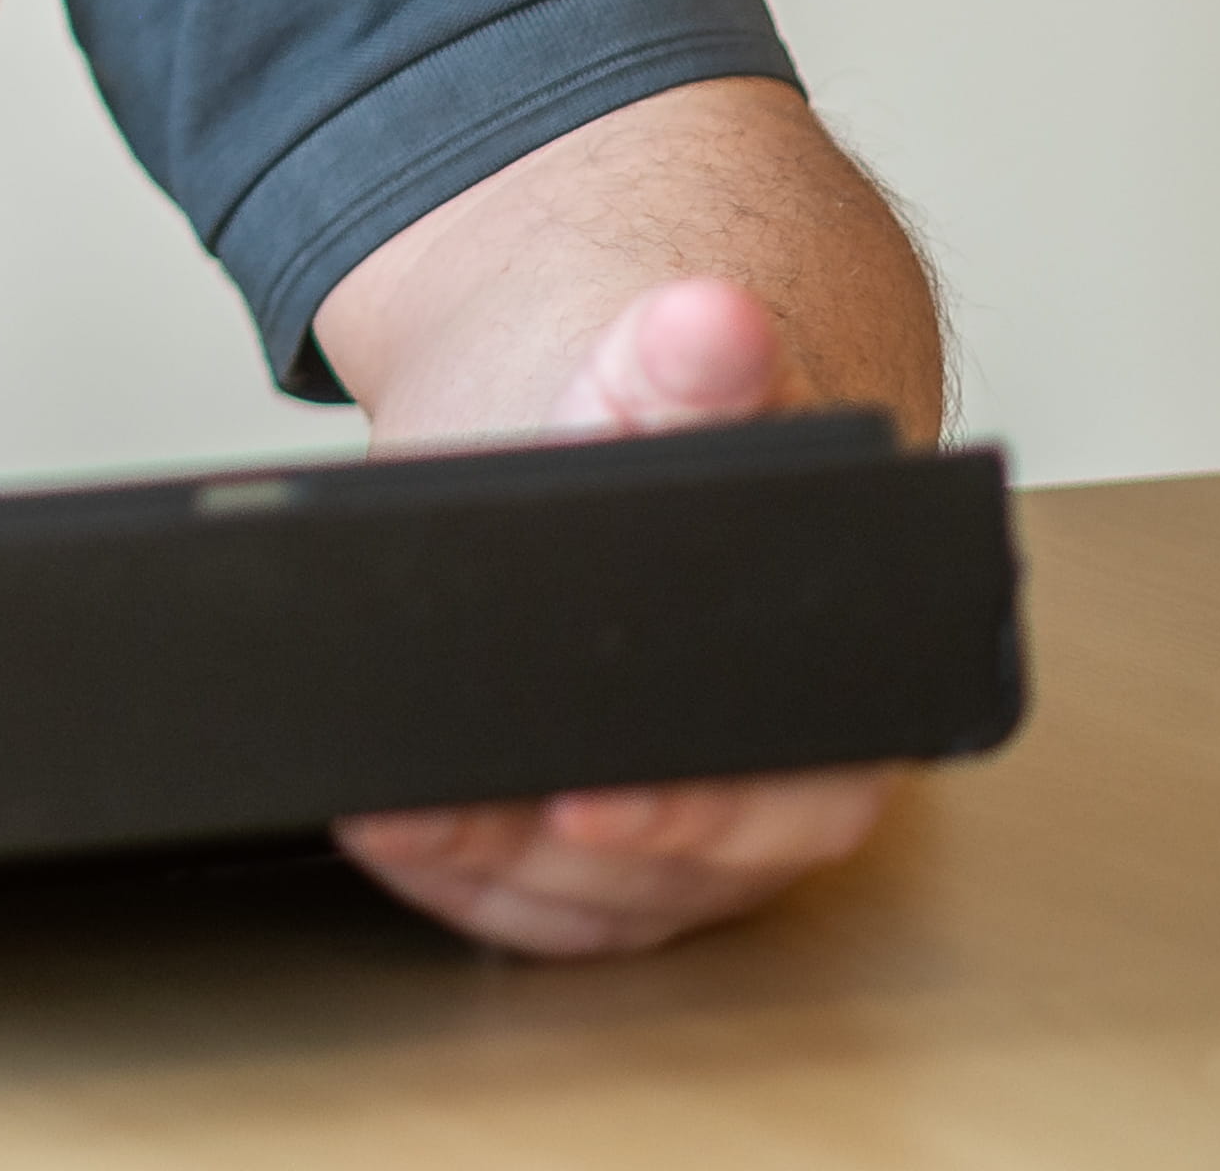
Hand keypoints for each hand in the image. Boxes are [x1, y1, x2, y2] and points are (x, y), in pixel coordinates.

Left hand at [334, 275, 899, 956]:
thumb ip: (687, 363)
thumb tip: (710, 321)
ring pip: (587, 898)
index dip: (693, 814)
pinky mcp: (598, 849)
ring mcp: (687, 833)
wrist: (614, 438)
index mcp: (841, 697)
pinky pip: (531, 897)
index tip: (587, 801)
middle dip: (544, 856)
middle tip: (429, 813)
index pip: (787, 798)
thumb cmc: (664, 433)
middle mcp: (776, 787)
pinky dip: (452, 872)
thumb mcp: (666, 385)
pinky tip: (380, 824)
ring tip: (379, 811)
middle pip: (673, 871)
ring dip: (475, 866)